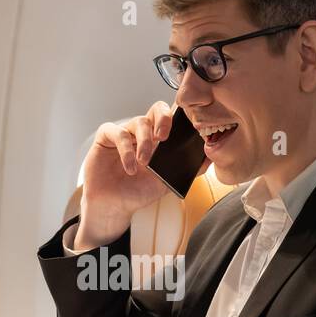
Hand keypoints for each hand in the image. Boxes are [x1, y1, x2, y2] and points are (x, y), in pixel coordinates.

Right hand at [74, 100, 177, 249]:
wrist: (114, 207)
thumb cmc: (138, 192)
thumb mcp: (167, 182)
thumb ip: (187, 170)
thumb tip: (209, 159)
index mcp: (158, 139)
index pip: (172, 117)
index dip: (180, 116)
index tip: (185, 128)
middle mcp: (142, 132)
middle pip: (156, 109)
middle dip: (164, 119)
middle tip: (164, 138)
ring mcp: (124, 133)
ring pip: (139, 122)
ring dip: (145, 142)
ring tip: (144, 163)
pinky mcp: (106, 137)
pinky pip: (117, 133)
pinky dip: (126, 150)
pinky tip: (130, 166)